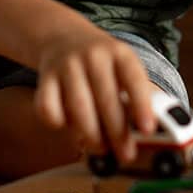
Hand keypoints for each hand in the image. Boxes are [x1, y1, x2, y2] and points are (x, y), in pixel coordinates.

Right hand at [33, 27, 154, 162]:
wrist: (65, 38)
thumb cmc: (102, 64)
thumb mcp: (123, 67)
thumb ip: (136, 93)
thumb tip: (147, 130)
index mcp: (120, 53)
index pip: (134, 79)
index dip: (142, 106)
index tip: (147, 130)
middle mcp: (93, 56)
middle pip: (106, 98)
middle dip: (117, 132)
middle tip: (126, 154)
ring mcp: (67, 65)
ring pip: (78, 107)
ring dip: (91, 134)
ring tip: (101, 147)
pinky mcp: (45, 78)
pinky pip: (48, 108)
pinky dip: (59, 124)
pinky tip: (70, 127)